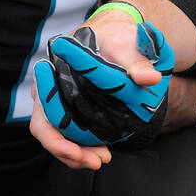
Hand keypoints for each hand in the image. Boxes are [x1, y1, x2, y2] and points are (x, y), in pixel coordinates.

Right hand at [29, 8, 171, 165]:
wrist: (118, 34)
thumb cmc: (117, 36)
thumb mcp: (127, 44)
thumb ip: (136, 63)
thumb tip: (150, 79)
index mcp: (55, 72)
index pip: (45, 110)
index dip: (56, 136)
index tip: (76, 151)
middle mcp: (52, 89)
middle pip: (49, 129)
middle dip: (68, 151)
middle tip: (96, 161)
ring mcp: (62, 101)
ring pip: (59, 135)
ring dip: (77, 154)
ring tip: (101, 160)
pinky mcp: (76, 109)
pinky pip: (72, 134)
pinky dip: (83, 147)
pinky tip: (102, 154)